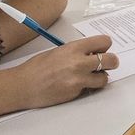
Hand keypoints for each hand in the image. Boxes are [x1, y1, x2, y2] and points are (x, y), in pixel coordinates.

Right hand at [0, 35, 116, 112]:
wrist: (23, 86)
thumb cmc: (36, 68)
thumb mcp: (58, 52)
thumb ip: (76, 52)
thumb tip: (91, 53)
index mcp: (74, 48)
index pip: (104, 42)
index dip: (105, 46)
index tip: (102, 49)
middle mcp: (79, 62)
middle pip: (111, 60)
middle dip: (110, 62)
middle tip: (106, 64)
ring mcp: (79, 79)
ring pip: (105, 78)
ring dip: (101, 77)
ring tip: (91, 77)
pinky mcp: (76, 92)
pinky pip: (90, 88)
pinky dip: (88, 87)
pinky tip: (77, 85)